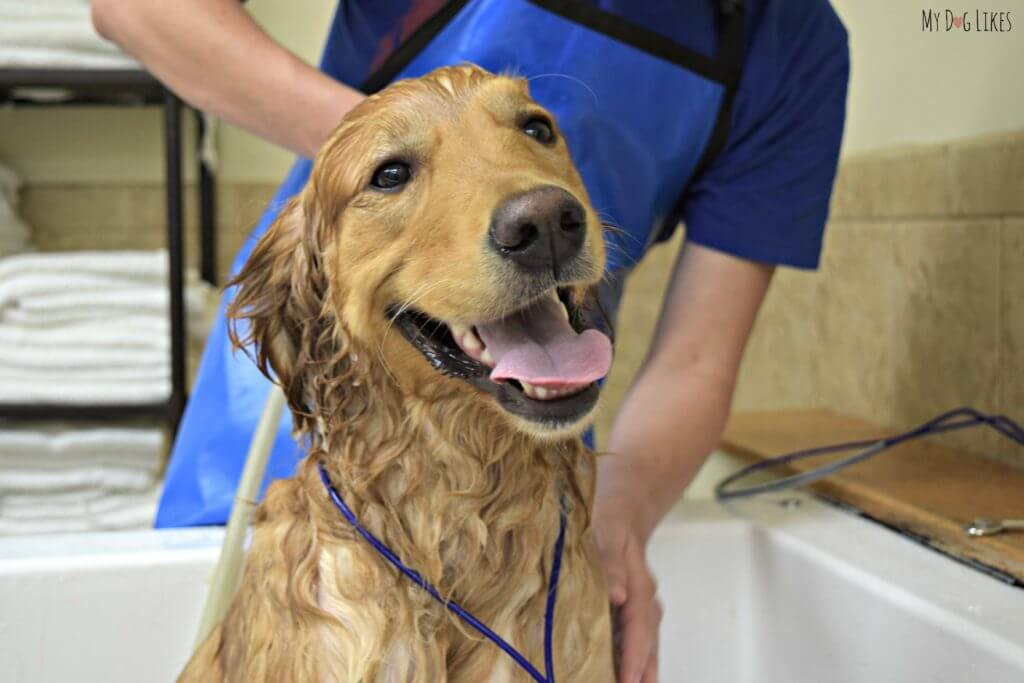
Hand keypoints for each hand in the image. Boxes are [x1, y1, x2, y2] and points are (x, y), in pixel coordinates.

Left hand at [593, 489, 661, 682]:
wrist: (622, 513)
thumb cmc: (610, 523)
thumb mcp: (607, 533)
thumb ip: (612, 563)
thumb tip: (616, 594)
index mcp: (639, 586)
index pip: (638, 627)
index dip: (634, 656)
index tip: (628, 679)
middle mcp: (646, 601)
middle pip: (648, 643)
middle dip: (642, 672)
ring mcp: (644, 608)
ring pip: (648, 645)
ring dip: (644, 670)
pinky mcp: (634, 612)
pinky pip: (639, 640)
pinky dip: (638, 659)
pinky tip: (629, 676)